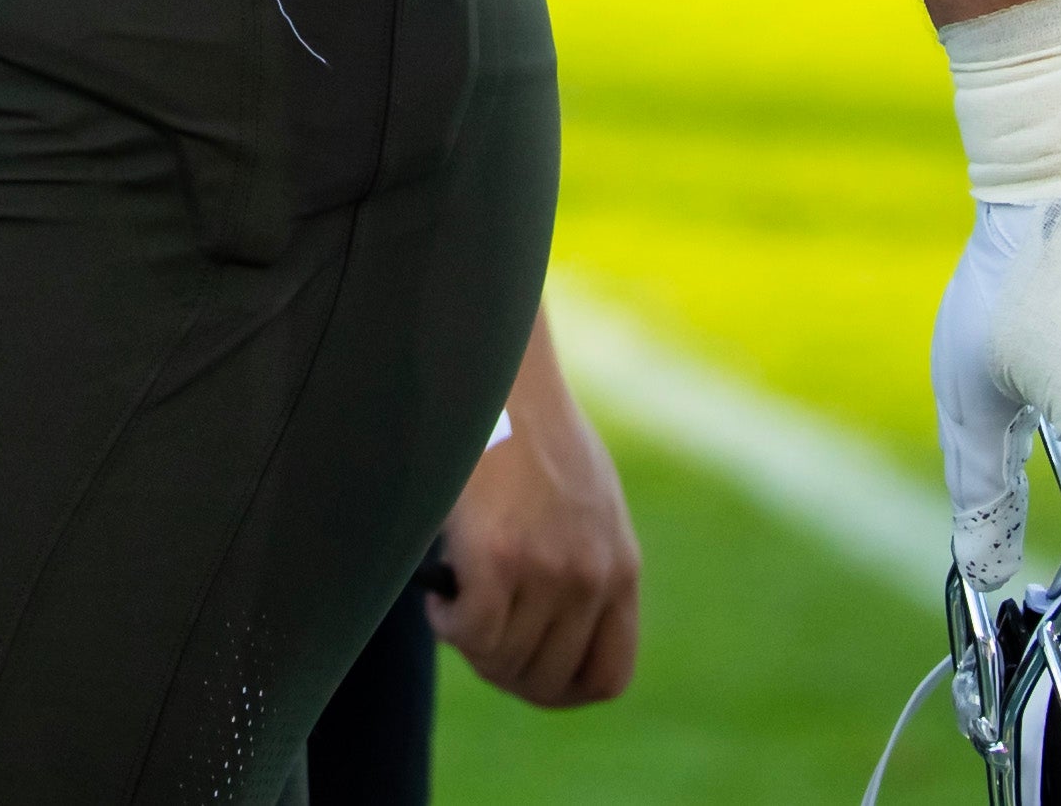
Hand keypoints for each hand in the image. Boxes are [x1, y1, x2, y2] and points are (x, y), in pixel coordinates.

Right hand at [427, 313, 640, 707]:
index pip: (607, 676)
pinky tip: (439, 593)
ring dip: (470, 643)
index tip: (523, 669)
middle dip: (501, 669)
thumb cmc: (527, 428)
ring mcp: (548, 570)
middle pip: (546, 679)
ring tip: (456, 598)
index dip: (559, 689)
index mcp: (621, 566)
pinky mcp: (498, 556)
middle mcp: (592, 576)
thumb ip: (582, 563)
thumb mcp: (585, 501)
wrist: (498, 370)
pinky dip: (447, 624)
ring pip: (502, 659)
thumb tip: (546, 628)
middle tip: (473, 632)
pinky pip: (471, 633)